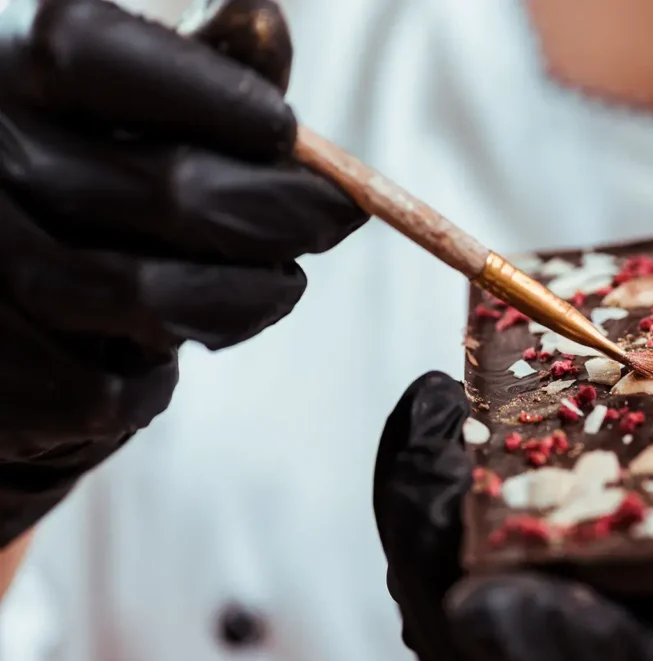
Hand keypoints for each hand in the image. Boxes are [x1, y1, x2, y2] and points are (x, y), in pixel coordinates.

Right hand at [0, 0, 365, 546]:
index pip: (99, 56)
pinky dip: (159, 383)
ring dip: (248, 301)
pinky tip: (171, 351)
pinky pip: (106, 390)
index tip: (287, 134)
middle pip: (168, 191)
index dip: (216, 97)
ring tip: (277, 286)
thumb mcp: (119, 113)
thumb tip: (264, 19)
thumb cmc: (77, 187)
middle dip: (285, 212)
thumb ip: (191, 71)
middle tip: (334, 216)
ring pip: (149, 299)